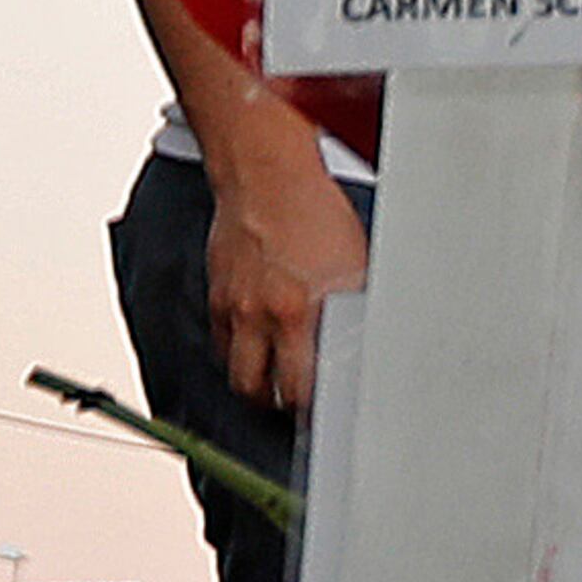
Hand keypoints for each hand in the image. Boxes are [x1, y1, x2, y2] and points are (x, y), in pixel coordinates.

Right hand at [201, 130, 367, 411]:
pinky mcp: (216, 295)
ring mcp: (234, 306)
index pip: (301, 386)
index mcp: (300, 310)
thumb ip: (352, 308)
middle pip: (258, 391)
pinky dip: (238, 351)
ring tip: (276, 380)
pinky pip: (221, 342)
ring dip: (255, 382)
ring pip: (235, 372)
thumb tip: (366, 340)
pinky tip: (258, 344)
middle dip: (278, 403)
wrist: (266, 175)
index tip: (326, 407)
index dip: (313, 405)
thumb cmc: (313, 210)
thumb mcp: (353, 264)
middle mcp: (262, 314)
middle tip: (297, 401)